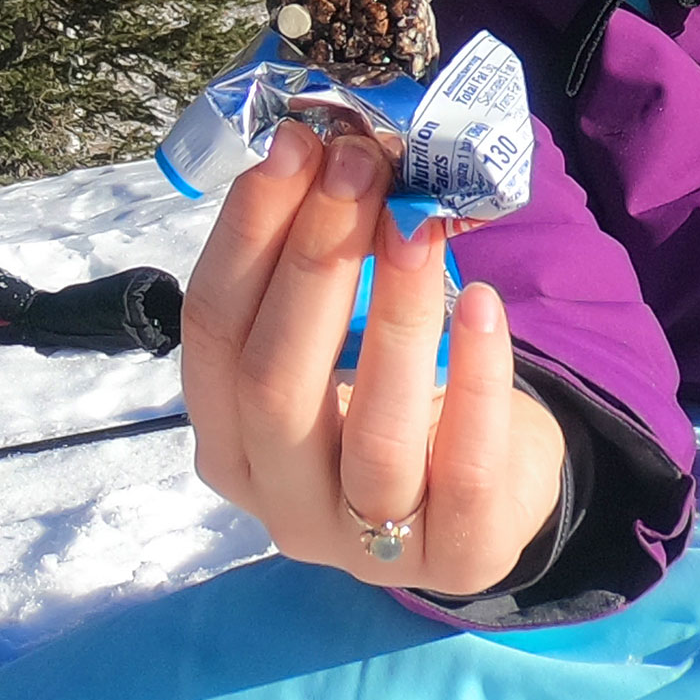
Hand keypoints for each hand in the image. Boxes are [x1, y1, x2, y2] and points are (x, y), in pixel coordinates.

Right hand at [181, 119, 564, 597]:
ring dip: (394, 313)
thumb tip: (323, 142)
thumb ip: (312, 265)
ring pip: (371, 432)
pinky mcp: (459, 556)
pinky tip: (483, 302)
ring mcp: (365, 546)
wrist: (488, 492)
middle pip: (274, 383)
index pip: (211, 335)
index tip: (294, 145)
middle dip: (314, 259)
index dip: (246, 234)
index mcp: (228, 442)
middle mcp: (279, 503)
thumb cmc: (391, 398)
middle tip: (360, 166)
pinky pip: (466, 467)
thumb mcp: (335, 344)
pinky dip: (476, 377)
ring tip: (419, 221)